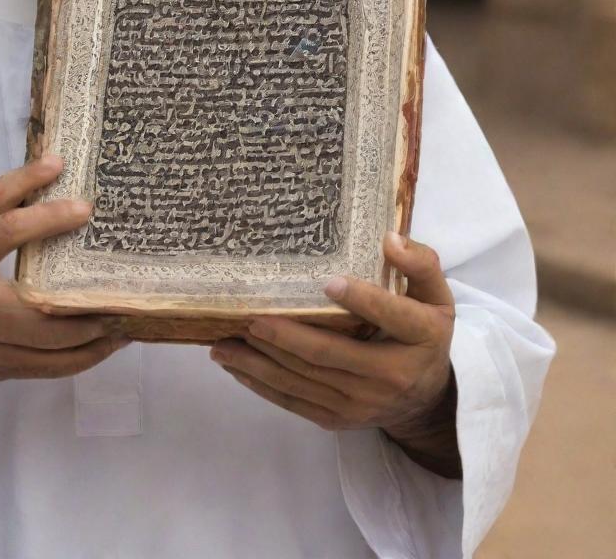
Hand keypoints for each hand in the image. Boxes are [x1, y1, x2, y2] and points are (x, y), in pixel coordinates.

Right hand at [0, 155, 125, 448]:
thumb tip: (50, 165)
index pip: (5, 230)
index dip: (47, 215)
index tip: (86, 205)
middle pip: (37, 301)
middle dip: (81, 290)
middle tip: (121, 273)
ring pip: (50, 342)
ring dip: (95, 327)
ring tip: (128, 309)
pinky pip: (49, 368)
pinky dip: (85, 357)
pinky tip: (109, 342)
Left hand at [210, 233, 459, 477]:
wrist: (425, 400)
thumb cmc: (422, 332)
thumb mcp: (435, 294)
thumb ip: (418, 263)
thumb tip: (388, 239)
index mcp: (420, 336)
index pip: (390, 315)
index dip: (361, 300)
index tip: (328, 282)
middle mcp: (392, 376)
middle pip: (331, 354)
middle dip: (286, 337)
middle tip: (250, 318)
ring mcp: (362, 403)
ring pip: (304, 380)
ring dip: (260, 362)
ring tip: (224, 344)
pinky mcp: (339, 419)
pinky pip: (295, 402)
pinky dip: (262, 385)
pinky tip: (236, 367)